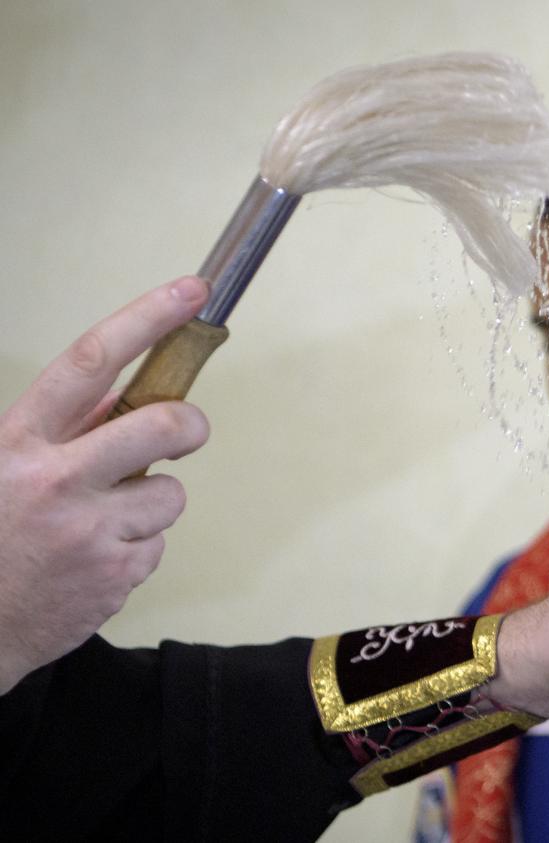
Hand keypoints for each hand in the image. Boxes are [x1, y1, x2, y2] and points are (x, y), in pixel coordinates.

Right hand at [0, 277, 211, 692]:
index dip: (145, 317)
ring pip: (168, 493)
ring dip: (149, 505)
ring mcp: (89, 530)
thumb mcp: (1, 468)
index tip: (190, 293)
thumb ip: (58, 431)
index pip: (90, 361)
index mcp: (16, 442)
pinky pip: (158, 544)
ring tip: (98, 524)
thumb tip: (120, 393)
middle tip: (186, 431)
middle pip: (164, 425)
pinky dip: (136, 550)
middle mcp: (54, 480)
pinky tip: (94, 562)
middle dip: (189, 425)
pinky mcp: (116, 573)